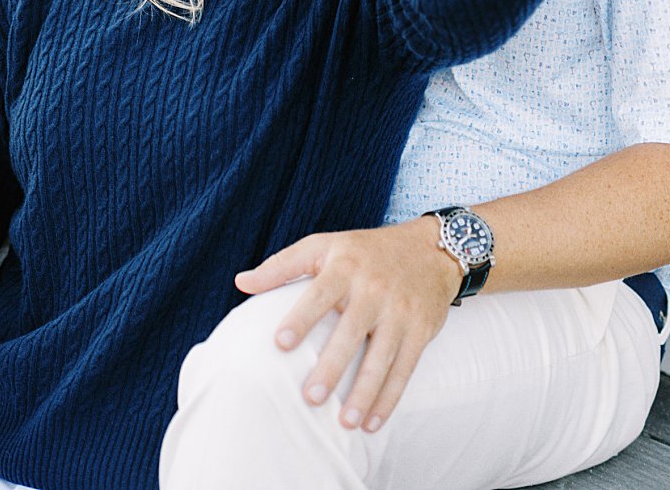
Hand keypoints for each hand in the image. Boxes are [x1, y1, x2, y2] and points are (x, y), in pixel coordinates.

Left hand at [234, 217, 463, 432]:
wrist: (430, 250)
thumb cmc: (363, 252)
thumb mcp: (322, 246)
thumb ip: (281, 266)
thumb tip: (240, 282)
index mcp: (344, 266)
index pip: (319, 294)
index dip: (300, 318)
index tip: (279, 344)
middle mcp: (374, 289)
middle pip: (351, 331)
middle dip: (332, 367)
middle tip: (310, 397)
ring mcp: (400, 312)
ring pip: (382, 358)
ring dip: (364, 393)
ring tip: (345, 423)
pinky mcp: (421, 331)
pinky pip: (405, 369)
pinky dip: (389, 398)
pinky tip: (372, 422)